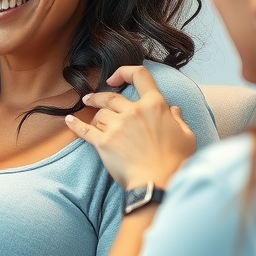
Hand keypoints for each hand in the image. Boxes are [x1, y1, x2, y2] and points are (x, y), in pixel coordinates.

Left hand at [65, 65, 195, 188]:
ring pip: (99, 114)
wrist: (158, 183)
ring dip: (96, 117)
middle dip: (98, 97)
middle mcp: (134, 111)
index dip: (124, 72)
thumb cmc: (175, 162)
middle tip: (90, 98)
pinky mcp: (103, 142)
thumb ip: (178, 120)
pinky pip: (85, 130)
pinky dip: (75, 124)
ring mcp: (117, 126)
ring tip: (95, 122)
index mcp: (155, 105)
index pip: (139, 76)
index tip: (114, 78)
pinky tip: (69, 120)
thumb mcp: (186, 136)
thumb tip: (174, 109)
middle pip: (110, 97)